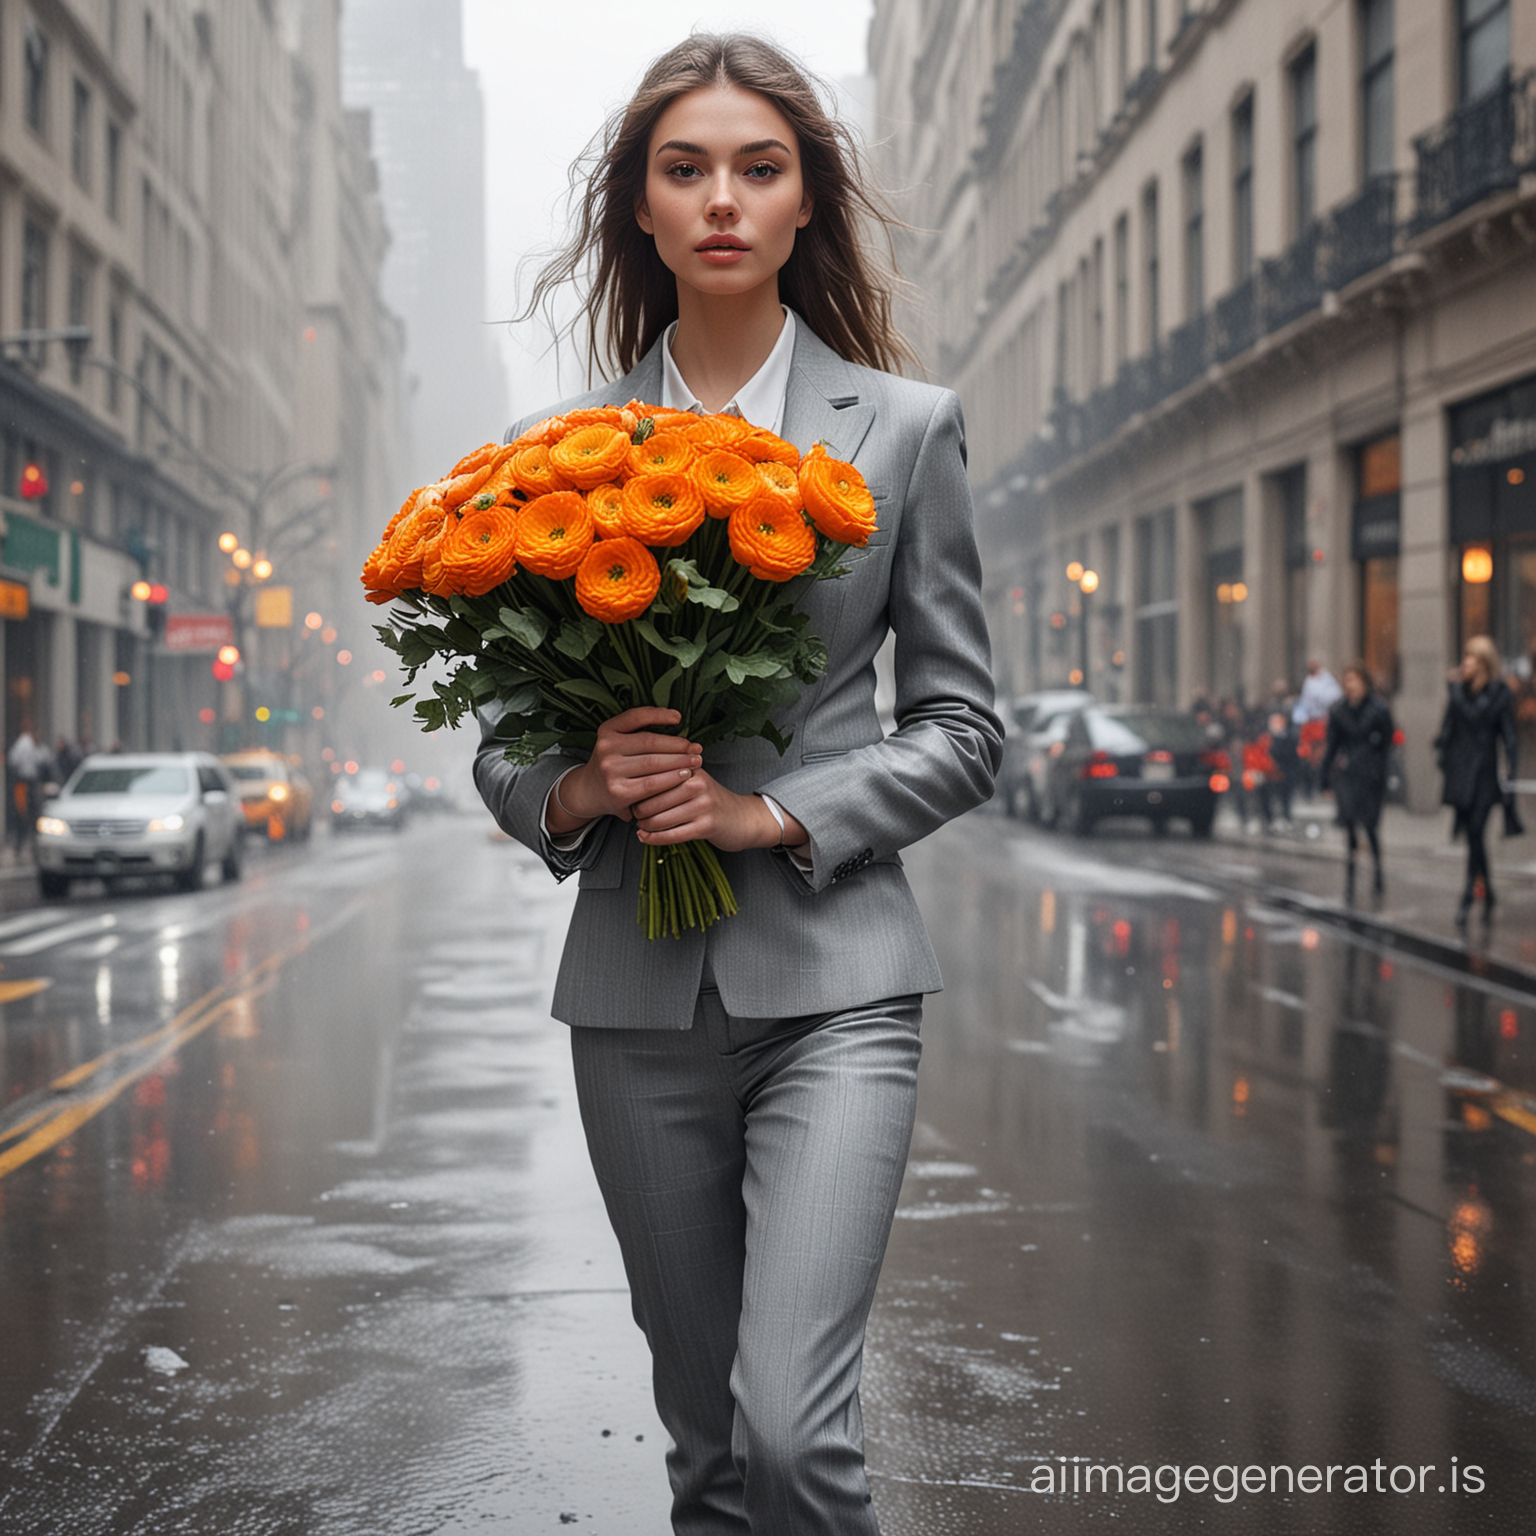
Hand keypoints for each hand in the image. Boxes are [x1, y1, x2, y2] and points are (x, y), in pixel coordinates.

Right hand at [547, 708, 700, 832]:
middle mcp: (605, 748)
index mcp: (607, 730)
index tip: (679, 718)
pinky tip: (684, 776)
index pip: (637, 717)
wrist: (589, 791)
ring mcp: (610, 771)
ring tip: (695, 762)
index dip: (659, 715)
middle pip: (650, 742)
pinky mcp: (619, 792)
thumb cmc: (614, 763)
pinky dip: (671, 779)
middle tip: (697, 748)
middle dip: (678, 745)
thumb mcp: (617, 740)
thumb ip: (639, 730)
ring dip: (679, 762)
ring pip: (653, 763)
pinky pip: (652, 784)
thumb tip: (677, 720)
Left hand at [633, 770, 807, 853]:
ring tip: (641, 825)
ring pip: (660, 818)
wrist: (742, 818)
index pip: (654, 776)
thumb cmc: (709, 800)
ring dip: (645, 825)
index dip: (637, 788)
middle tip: (633, 814)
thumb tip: (632, 778)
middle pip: (653, 798)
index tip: (629, 795)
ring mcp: (703, 805)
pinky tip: (644, 837)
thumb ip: (670, 774)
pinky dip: (654, 838)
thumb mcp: (694, 779)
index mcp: (691, 768)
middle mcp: (697, 783)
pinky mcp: (707, 826)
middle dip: (638, 809)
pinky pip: (671, 835)